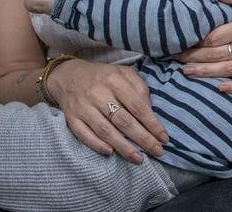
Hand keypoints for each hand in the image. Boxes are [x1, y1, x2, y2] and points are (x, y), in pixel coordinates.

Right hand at [45, 58, 168, 163]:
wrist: (68, 76)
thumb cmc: (103, 77)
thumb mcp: (124, 73)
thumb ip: (140, 87)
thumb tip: (150, 110)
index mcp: (115, 81)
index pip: (138, 106)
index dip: (152, 124)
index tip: (164, 138)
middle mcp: (98, 94)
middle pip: (124, 121)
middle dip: (143, 138)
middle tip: (157, 151)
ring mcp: (83, 107)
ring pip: (105, 131)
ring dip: (123, 147)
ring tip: (138, 158)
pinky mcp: (71, 118)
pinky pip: (84, 135)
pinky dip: (97, 145)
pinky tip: (110, 152)